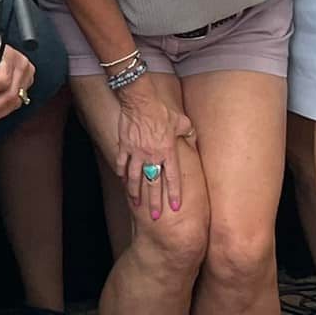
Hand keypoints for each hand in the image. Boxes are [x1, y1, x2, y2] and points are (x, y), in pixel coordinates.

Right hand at [112, 82, 189, 220]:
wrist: (140, 99)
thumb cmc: (162, 109)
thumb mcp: (182, 121)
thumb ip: (188, 133)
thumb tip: (193, 138)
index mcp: (167, 152)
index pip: (172, 178)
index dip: (174, 194)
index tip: (175, 207)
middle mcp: (152, 156)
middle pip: (153, 184)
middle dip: (154, 202)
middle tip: (155, 217)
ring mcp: (136, 152)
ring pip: (135, 177)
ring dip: (136, 192)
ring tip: (136, 203)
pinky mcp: (124, 146)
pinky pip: (122, 163)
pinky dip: (121, 173)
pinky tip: (122, 181)